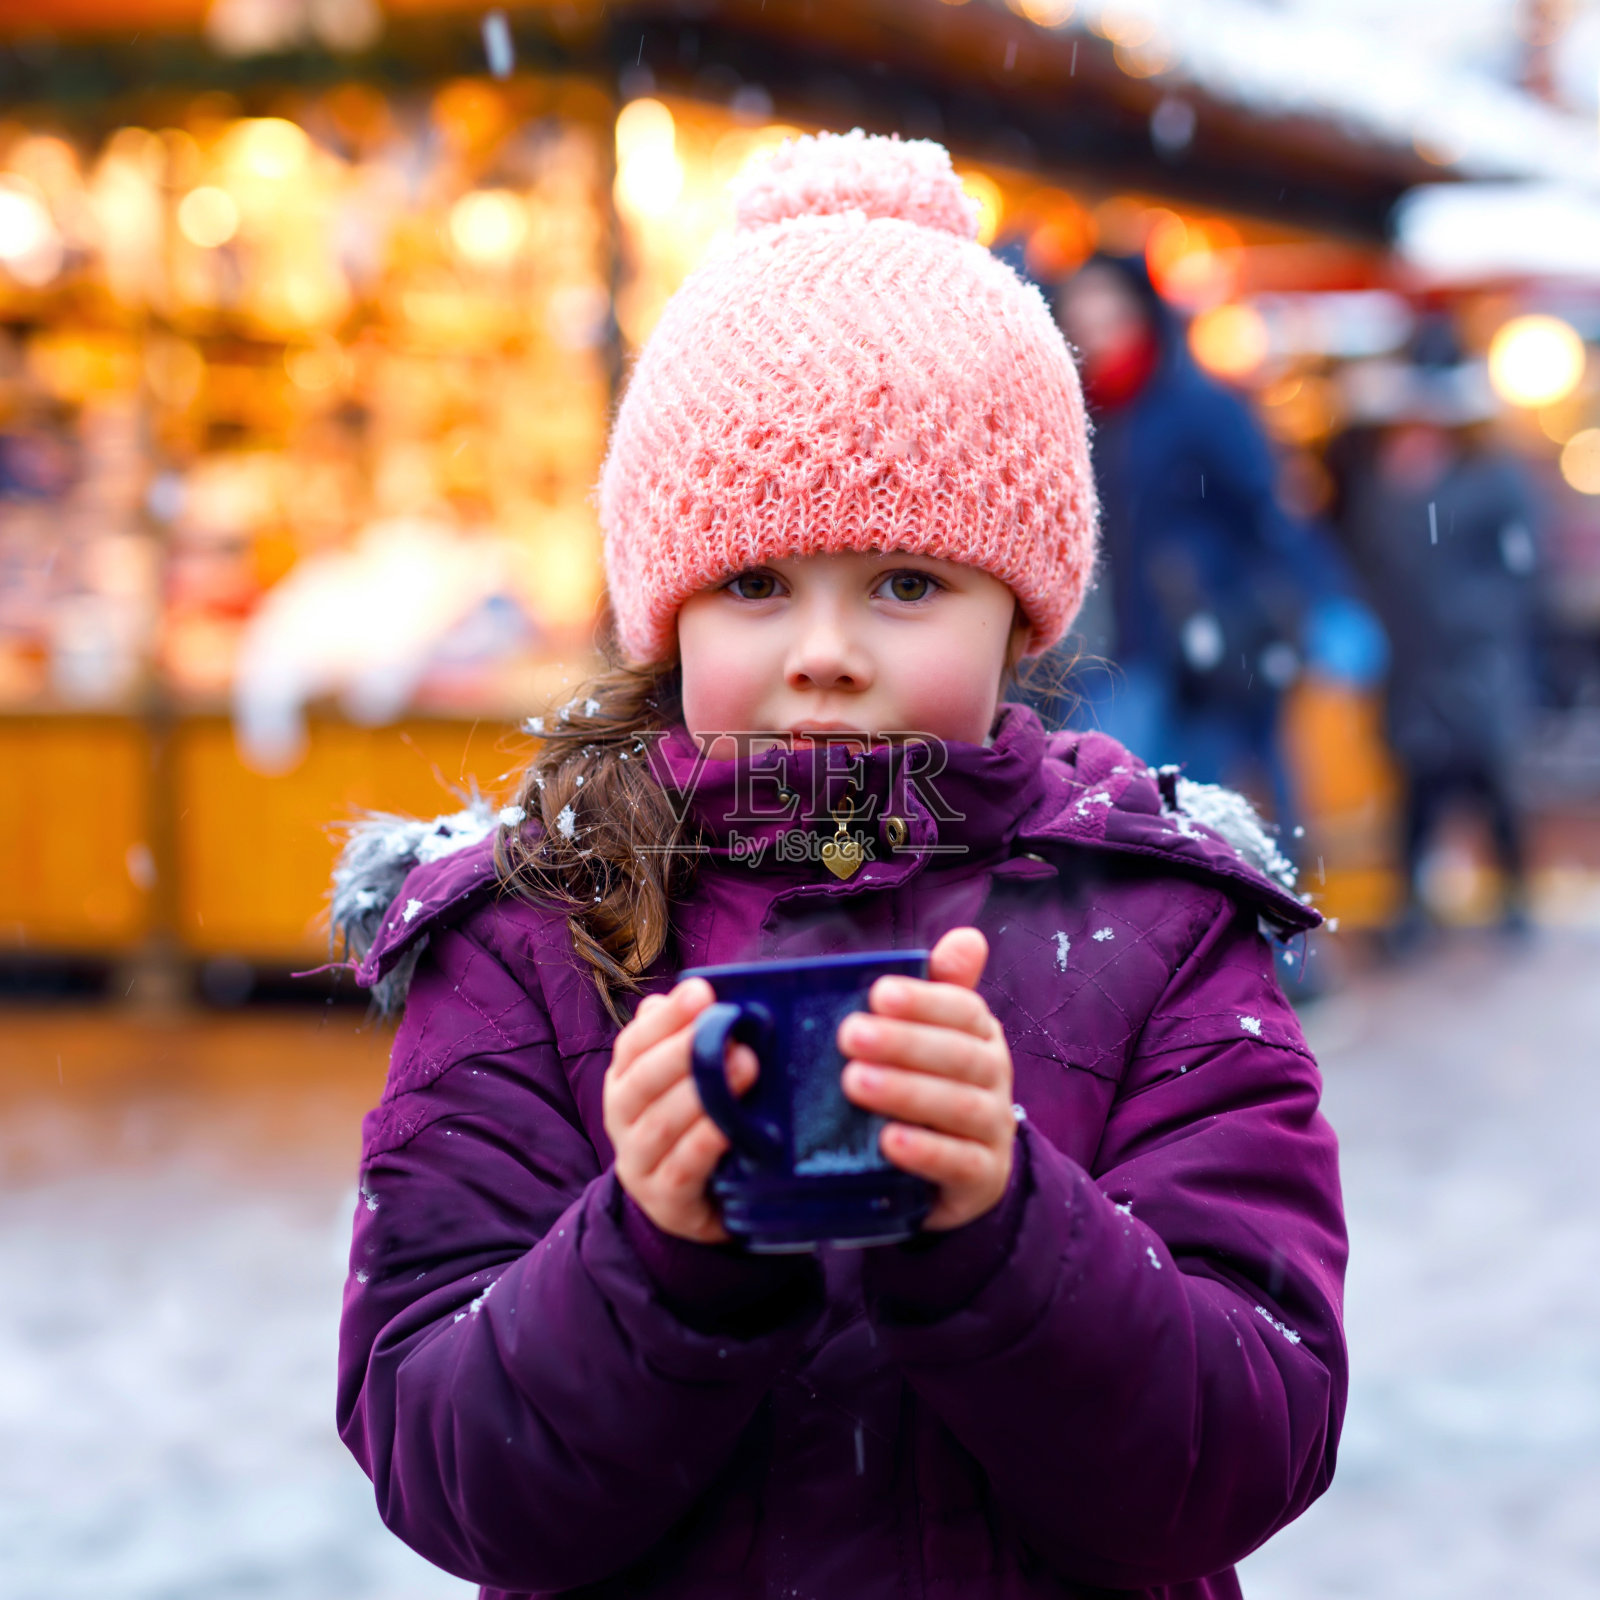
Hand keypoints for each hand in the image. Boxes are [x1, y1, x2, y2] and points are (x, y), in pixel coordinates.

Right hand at [602, 978, 756, 1243]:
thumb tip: (691, 992)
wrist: (690, 1203)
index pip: (633, 1043)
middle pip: (642, 1080)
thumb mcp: (684, 1081)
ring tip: (745, 1066)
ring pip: (660, 1125)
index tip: (702, 990)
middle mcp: (621, 1119)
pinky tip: (728, 1127)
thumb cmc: (691, 1124)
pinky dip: (702, 1145)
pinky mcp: (664, 1201)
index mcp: (624, 1080)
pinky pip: (680, 1171)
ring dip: (701, 1094)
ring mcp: (638, 1162)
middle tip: (729, 1029)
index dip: (665, 1018)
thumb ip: (685, 1038)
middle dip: (683, 1051)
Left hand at [838, 927, 1014, 1231]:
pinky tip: (888, 1141)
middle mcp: (995, 1076)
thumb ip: (938, 988)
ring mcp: (994, 1128)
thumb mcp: (929, 1036)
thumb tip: (968, 937)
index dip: (924, 1000)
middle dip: (904, 1043)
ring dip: (907, 1092)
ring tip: (854, 1082)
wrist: (956, 1171)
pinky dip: (926, 1152)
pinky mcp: (983, 1176)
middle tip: (849, 1036)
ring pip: (960, 1106)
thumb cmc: (929, 1085)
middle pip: (960, 1055)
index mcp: (979, 1035)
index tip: (877, 993)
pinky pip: (962, 1163)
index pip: (964, 1009)